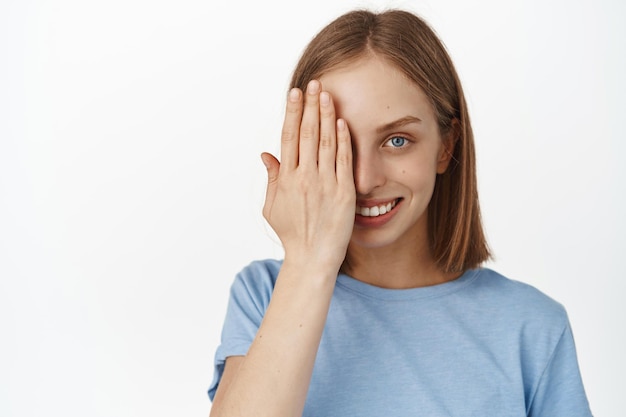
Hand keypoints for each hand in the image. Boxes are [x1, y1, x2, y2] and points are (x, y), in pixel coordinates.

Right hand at [261, 80, 355, 269]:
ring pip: (327, 142)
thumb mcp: (272, 207)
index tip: (295, 93)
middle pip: (308, 134)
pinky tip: (342, 122)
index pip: (289, 137)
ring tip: (327, 94)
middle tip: (313, 83)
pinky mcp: (344, 193)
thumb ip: (272, 179)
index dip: (292, 113)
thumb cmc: (292, 234)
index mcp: (286, 179)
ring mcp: (325, 184)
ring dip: (327, 115)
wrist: (313, 258)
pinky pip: (344, 161)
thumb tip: (266, 154)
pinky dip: (343, 140)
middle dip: (310, 106)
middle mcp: (304, 178)